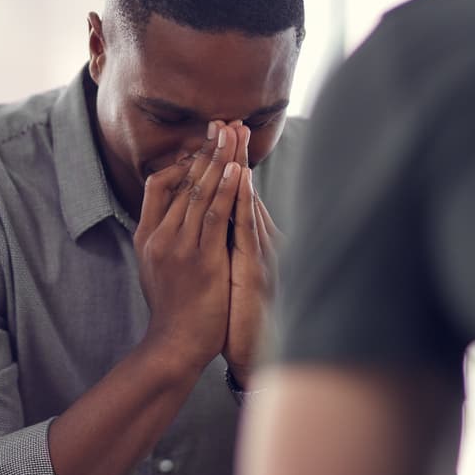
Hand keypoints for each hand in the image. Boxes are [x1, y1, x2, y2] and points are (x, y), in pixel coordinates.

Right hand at [134, 123, 241, 375]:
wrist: (174, 345)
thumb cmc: (172, 309)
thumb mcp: (155, 267)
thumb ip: (163, 238)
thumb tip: (174, 213)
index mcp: (146, 236)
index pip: (158, 184)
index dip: (181, 160)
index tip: (202, 143)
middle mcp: (159, 236)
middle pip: (182, 181)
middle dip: (205, 149)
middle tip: (222, 122)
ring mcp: (179, 247)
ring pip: (199, 192)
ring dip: (218, 159)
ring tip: (233, 133)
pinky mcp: (201, 260)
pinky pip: (214, 217)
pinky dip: (226, 190)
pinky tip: (237, 170)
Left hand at [224, 125, 284, 385]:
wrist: (252, 354)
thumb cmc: (239, 315)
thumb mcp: (231, 272)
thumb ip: (227, 245)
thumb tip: (212, 221)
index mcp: (251, 242)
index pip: (239, 194)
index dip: (232, 163)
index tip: (225, 132)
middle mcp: (260, 242)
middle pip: (245, 190)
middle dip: (236, 154)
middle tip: (230, 120)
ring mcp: (262, 254)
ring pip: (249, 202)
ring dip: (241, 166)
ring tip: (235, 135)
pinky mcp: (258, 270)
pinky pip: (249, 230)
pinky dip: (245, 201)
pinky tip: (241, 178)